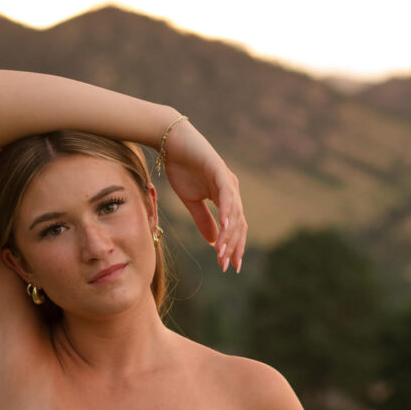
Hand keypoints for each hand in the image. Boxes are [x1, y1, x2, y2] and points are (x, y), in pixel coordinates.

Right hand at [161, 120, 246, 271]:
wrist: (171, 142)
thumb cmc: (181, 168)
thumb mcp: (191, 201)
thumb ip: (203, 220)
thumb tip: (213, 242)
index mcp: (227, 197)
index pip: (236, 227)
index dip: (234, 246)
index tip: (230, 266)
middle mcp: (232, 190)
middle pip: (239, 223)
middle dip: (233, 246)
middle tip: (225, 266)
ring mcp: (227, 180)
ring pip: (234, 213)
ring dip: (228, 235)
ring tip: (222, 253)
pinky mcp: (219, 170)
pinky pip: (226, 195)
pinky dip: (226, 211)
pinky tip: (224, 226)